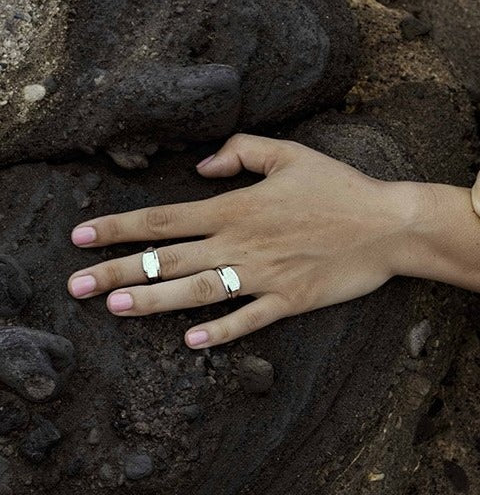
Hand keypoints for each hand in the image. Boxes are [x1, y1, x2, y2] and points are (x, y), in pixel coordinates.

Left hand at [64, 134, 411, 348]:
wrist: (388, 224)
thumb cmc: (341, 187)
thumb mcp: (291, 153)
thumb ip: (241, 152)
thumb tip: (202, 169)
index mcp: (238, 208)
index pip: (164, 219)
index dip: (118, 227)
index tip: (80, 236)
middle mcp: (242, 243)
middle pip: (168, 259)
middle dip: (117, 270)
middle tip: (75, 286)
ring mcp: (264, 276)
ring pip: (196, 292)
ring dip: (152, 301)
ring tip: (115, 308)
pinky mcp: (289, 300)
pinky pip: (247, 319)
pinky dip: (218, 331)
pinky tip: (190, 341)